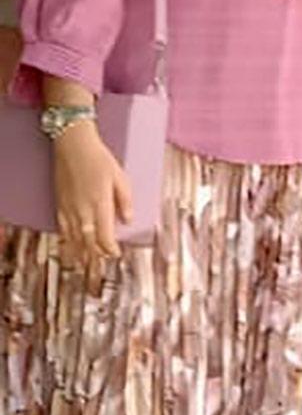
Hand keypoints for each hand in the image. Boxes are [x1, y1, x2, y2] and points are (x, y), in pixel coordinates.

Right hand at [52, 121, 131, 262]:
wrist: (73, 147)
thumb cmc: (99, 160)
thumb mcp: (120, 177)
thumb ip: (125, 200)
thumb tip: (128, 219)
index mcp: (100, 204)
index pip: (105, 236)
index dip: (110, 248)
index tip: (116, 254)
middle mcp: (83, 212)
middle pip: (89, 242)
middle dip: (96, 256)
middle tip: (102, 265)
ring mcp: (69, 210)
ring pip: (74, 240)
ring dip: (81, 254)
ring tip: (86, 266)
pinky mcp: (60, 207)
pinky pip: (63, 231)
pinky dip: (67, 243)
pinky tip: (70, 249)